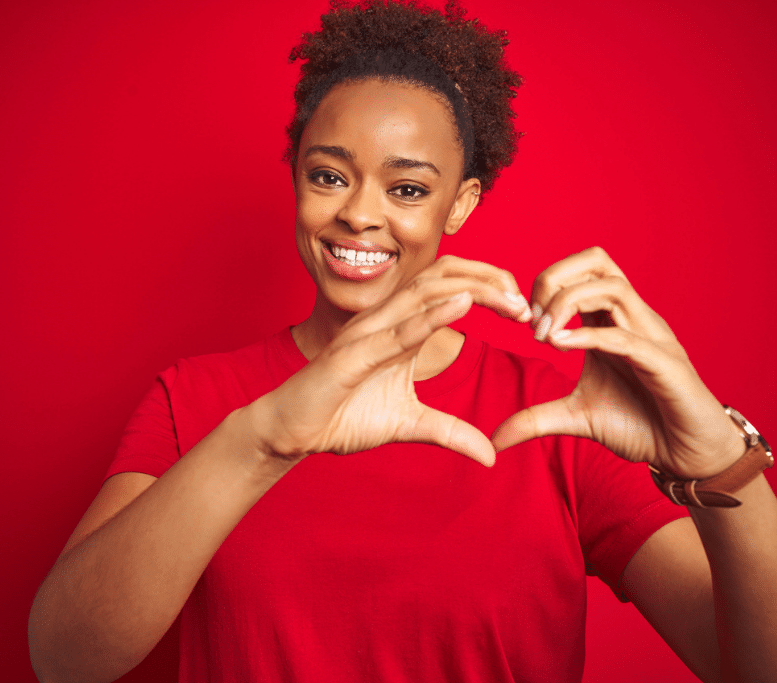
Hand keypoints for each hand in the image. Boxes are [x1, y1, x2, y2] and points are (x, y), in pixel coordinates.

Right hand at [249, 256, 532, 466]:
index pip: (449, 288)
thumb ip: (449, 432)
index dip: (489, 288)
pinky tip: (461, 306)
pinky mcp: (352, 356)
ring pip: (424, 294)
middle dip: (490, 281)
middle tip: (527, 304)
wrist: (291, 430)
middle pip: (443, 277)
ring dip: (472, 292)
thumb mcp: (409, 425)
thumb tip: (490, 455)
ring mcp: (368, 333)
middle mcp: (386, 320)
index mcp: (401, 328)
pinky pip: (396, 331)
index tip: (524, 310)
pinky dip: (430, 316)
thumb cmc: (342, 416)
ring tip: (509, 299)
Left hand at [492, 247, 743, 478]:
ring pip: (611, 287)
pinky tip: (559, 348)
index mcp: (611, 320)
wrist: (685, 456)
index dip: (544, 285)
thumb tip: (494, 439)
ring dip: (566, 305)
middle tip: (532, 320)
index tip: (524, 322)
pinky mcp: (665, 364)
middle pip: (596, 260)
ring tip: (544, 338)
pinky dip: (587, 337)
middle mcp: (633, 318)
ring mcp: (651, 337)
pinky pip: (625, 336)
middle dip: (554, 279)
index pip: (579, 271)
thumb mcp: (575, 418)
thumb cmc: (639, 426)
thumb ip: (535, 419)